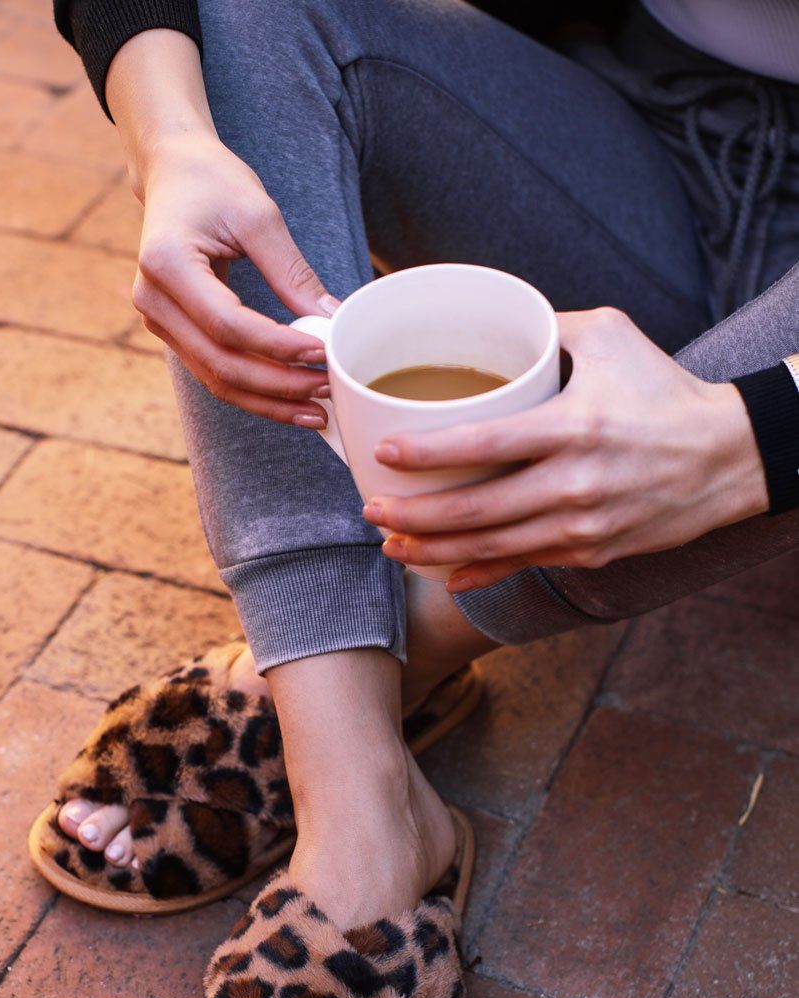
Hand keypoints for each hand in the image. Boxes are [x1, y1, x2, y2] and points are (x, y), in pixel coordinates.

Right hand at [131, 131, 337, 425]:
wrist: (173, 172)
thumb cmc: (214, 183)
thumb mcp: (258, 215)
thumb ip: (292, 272)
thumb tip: (333, 321)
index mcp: (166, 263)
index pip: (228, 324)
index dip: (278, 346)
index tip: (323, 351)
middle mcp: (152, 299)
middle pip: (221, 363)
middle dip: (278, 385)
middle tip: (327, 390)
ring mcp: (158, 320)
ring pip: (216, 379)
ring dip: (269, 401)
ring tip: (316, 413)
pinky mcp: (173, 332)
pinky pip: (214, 373)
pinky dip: (255, 391)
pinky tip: (290, 402)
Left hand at [363, 308, 767, 589]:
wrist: (729, 457)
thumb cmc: (665, 391)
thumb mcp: (611, 337)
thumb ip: (547, 327)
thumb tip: (493, 320)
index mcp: (574, 426)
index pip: (485, 443)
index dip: (428, 453)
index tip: (385, 453)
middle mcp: (575, 484)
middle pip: (476, 511)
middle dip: (414, 514)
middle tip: (372, 507)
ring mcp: (582, 526)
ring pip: (492, 548)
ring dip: (434, 550)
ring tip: (390, 542)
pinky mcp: (590, 552)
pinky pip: (522, 567)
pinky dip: (479, 573)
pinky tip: (444, 573)